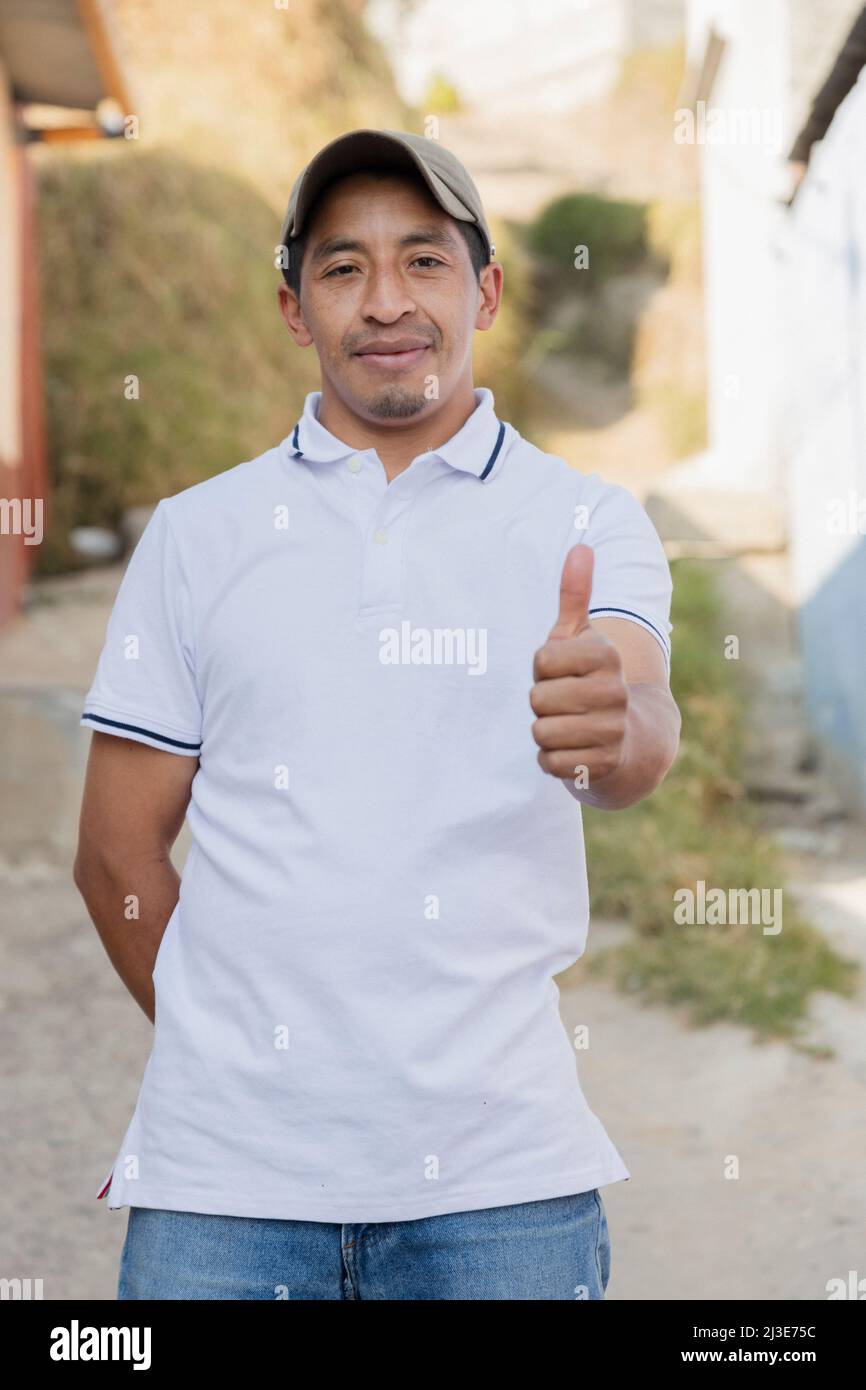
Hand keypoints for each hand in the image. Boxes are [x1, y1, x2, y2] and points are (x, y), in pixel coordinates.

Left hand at [530, 544, 628, 784]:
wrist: (634, 740)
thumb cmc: (593, 681)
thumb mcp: (583, 639)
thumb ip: (575, 595)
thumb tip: (580, 546)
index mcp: (606, 656)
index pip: (542, 660)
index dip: (543, 669)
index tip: (562, 672)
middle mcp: (613, 692)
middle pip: (537, 698)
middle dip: (542, 703)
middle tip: (565, 703)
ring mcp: (611, 730)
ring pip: (541, 731)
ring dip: (546, 732)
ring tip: (569, 727)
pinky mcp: (603, 765)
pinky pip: (549, 762)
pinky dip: (552, 760)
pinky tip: (573, 751)